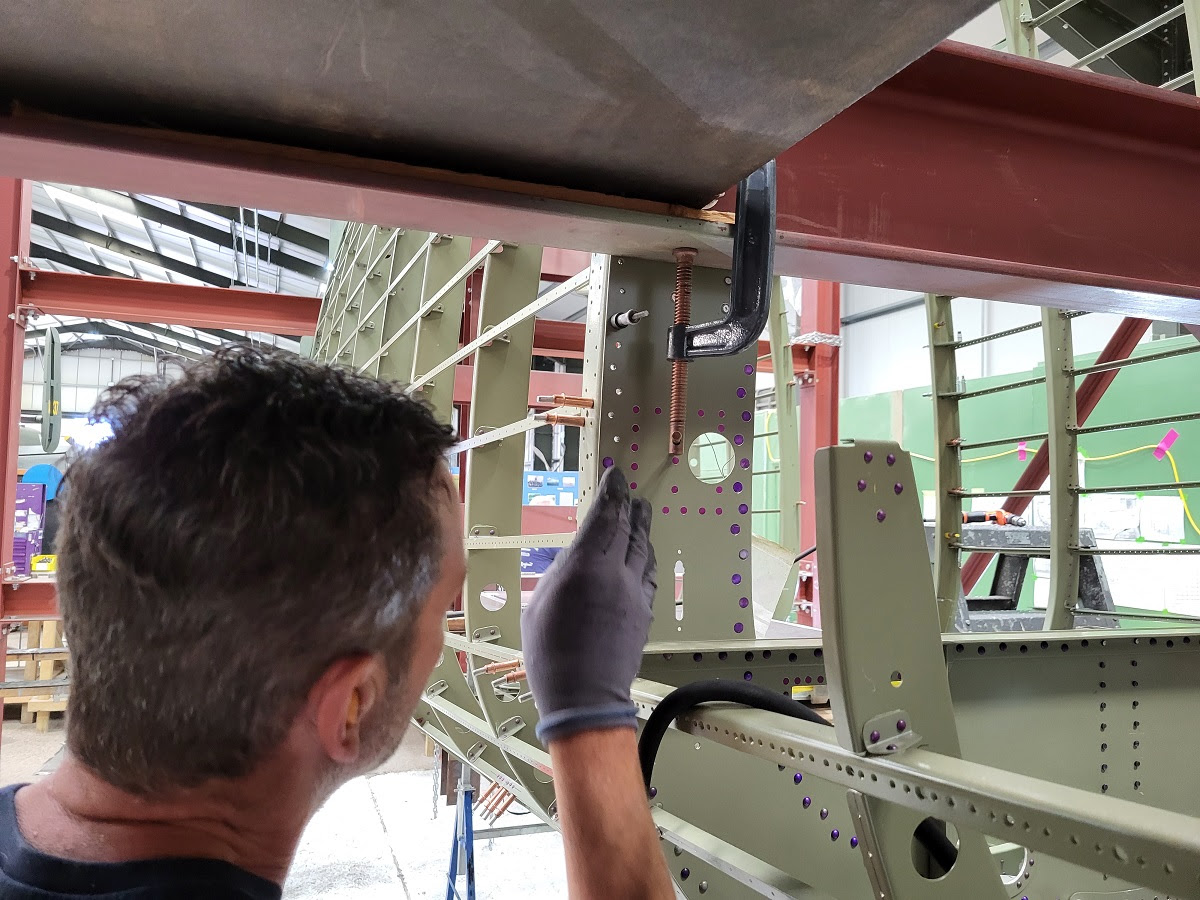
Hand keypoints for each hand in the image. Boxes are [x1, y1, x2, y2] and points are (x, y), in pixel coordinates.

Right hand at [521, 466, 655, 744]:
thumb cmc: (550, 655)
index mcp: (585, 566)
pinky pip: (648, 573)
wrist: (585, 697)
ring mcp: (634, 593)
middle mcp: (615, 573)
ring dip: (642, 527)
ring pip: (643, 548)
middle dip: (629, 505)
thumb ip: (559, 574)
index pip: (604, 516)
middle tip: (630, 491)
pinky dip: (646, 555)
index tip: (614, 475)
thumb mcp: (538, 605)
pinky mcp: (644, 612)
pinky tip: (644, 552)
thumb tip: (575, 557)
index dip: (611, 492)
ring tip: (641, 512)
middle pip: (628, 527)